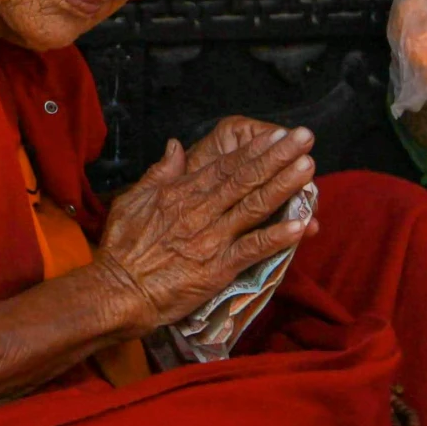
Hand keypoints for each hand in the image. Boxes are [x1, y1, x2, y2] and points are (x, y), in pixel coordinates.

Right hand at [90, 124, 317, 335]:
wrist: (118, 290)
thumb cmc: (122, 247)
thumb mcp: (133, 199)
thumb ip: (159, 172)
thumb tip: (175, 145)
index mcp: (182, 193)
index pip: (225, 165)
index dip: (254, 150)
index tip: (277, 135)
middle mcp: (200, 210)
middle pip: (245, 178)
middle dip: (277, 157)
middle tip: (305, 138)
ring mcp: (211, 238)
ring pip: (254, 207)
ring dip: (283, 186)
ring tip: (307, 168)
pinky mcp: (217, 268)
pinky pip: (252, 249)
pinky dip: (276, 238)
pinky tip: (300, 225)